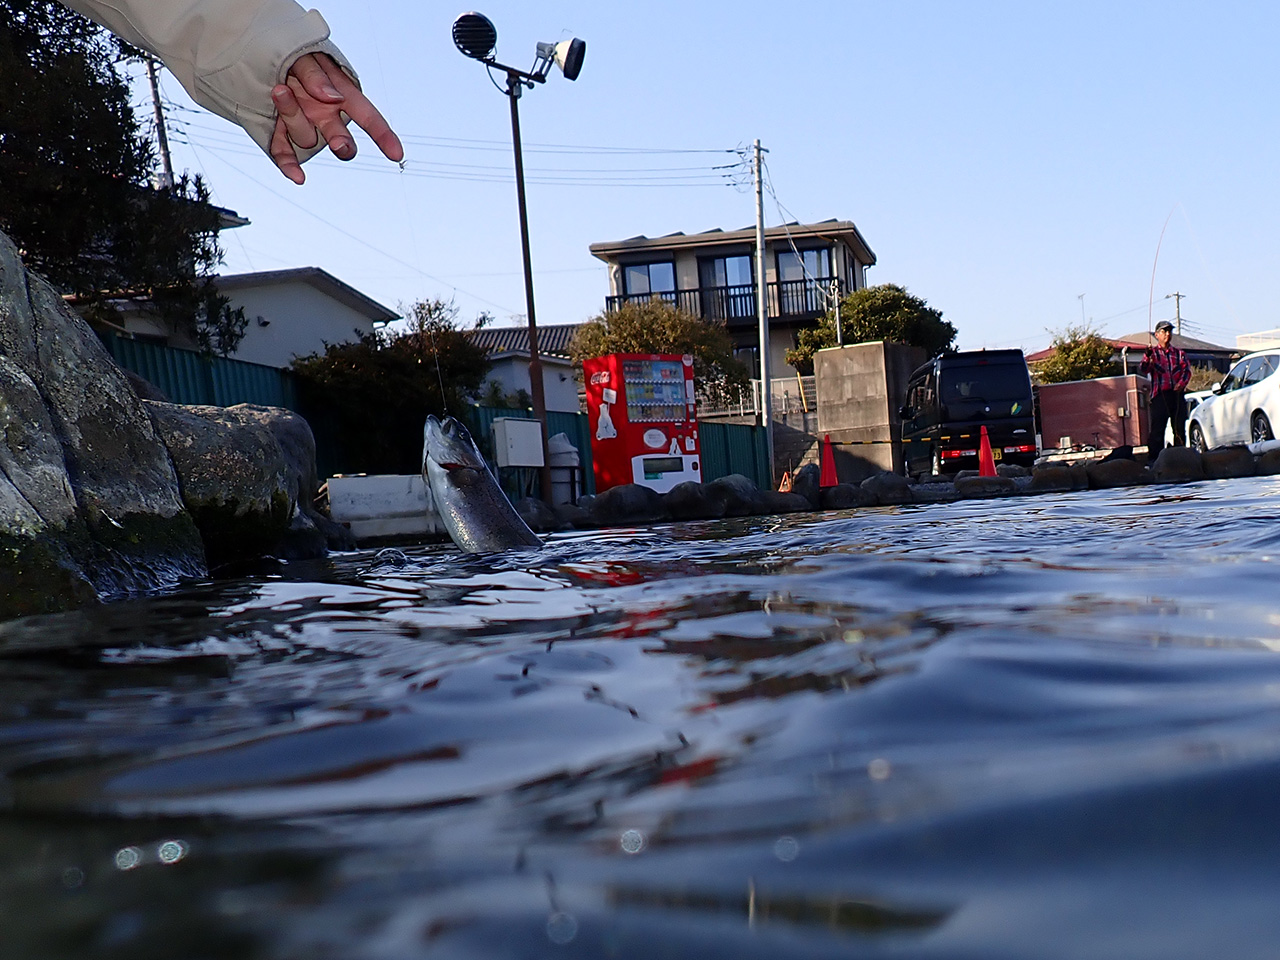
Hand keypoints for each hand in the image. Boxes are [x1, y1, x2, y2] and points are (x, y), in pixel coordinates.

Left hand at [269, 52, 403, 183]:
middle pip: (342, 140)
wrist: (257, 54)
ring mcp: (305, 126)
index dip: (383, 136)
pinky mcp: (280, 134)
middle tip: (341, 145)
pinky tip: (297, 177)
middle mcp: (326, 115)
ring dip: (293, 116)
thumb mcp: (304, 55)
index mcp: (341, 95)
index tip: (396, 155)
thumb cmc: (289, 53)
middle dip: (342, 142)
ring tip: (279, 89)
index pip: (367, 118)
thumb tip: (332, 97)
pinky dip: (289, 164)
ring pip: (306, 137)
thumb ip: (316, 74)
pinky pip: (285, 153)